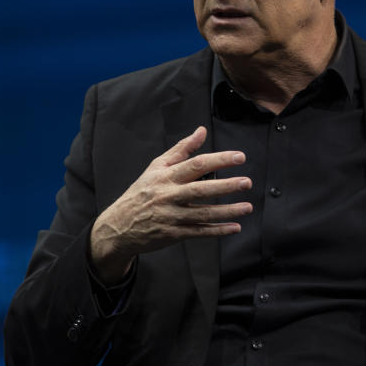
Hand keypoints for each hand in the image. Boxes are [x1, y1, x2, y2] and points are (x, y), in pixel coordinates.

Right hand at [89, 126, 252, 282]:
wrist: (117, 226)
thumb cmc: (141, 193)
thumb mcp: (156, 167)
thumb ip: (181, 149)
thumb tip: (201, 131)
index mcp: (166, 176)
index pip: (196, 164)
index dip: (220, 160)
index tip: (240, 157)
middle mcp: (168, 195)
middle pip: (201, 189)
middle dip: (226, 186)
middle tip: (247, 182)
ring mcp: (171, 216)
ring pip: (203, 213)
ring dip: (227, 211)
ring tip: (248, 207)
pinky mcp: (173, 234)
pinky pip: (199, 232)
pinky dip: (218, 230)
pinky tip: (235, 227)